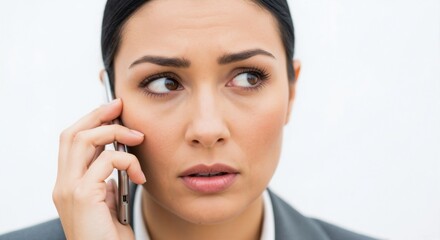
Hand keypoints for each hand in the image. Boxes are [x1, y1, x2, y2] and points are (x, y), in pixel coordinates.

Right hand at [52, 99, 145, 239]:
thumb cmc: (110, 237)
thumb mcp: (108, 204)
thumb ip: (105, 183)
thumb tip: (114, 162)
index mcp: (68, 184)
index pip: (72, 142)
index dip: (91, 121)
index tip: (114, 110)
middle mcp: (63, 185)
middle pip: (72, 134)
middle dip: (97, 115)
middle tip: (121, 106)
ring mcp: (69, 190)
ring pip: (83, 140)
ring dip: (114, 132)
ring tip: (138, 137)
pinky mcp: (82, 196)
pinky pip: (107, 161)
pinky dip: (128, 161)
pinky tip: (140, 175)